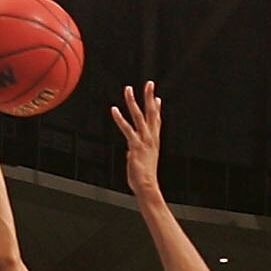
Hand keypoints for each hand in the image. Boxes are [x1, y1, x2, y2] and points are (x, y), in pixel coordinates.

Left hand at [110, 81, 162, 196]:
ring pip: (139, 116)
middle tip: (150, 83)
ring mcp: (144, 140)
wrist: (147, 186)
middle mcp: (151, 138)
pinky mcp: (135, 145)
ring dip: (133, 102)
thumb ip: (136, 153)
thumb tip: (130, 151)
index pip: (156, 121)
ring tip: (128, 89)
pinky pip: (127, 129)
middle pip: (152, 113)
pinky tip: (114, 109)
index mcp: (154, 141)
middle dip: (150, 97)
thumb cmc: (144, 178)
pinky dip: (119, 119)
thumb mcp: (141, 162)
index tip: (156, 97)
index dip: (156, 108)